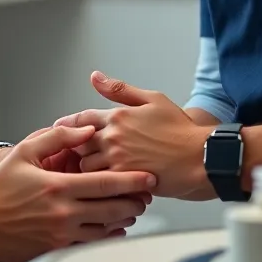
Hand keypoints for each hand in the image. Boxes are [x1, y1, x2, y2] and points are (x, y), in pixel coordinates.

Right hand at [0, 125, 156, 261]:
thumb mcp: (24, 152)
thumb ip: (57, 137)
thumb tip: (86, 129)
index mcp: (58, 186)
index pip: (106, 183)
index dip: (132, 180)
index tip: (149, 176)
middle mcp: (63, 213)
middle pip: (113, 208)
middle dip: (135, 201)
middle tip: (147, 194)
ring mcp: (61, 235)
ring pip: (106, 229)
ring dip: (124, 219)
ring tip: (133, 208)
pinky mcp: (57, 251)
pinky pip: (92, 245)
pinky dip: (109, 237)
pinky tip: (115, 229)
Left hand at [55, 72, 212, 198]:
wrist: (201, 156)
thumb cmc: (180, 129)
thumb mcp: (152, 99)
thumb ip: (119, 90)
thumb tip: (95, 77)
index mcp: (118, 115)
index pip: (81, 119)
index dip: (68, 125)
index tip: (61, 130)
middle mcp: (113, 136)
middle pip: (78, 144)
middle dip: (78, 149)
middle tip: (82, 155)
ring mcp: (118, 159)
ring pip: (85, 166)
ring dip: (88, 169)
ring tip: (96, 171)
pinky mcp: (125, 178)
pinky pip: (100, 183)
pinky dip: (101, 184)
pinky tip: (108, 184)